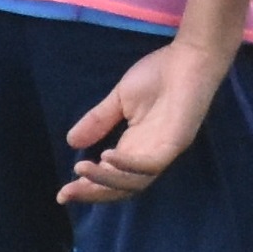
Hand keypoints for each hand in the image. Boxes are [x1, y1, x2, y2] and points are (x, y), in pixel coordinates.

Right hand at [60, 32, 234, 204]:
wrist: (190, 57)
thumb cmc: (160, 75)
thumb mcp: (120, 99)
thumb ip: (98, 121)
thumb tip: (71, 142)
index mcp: (136, 147)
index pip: (111, 177)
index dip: (88, 187)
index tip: (62, 193)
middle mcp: (149, 156)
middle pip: (121, 188)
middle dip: (92, 193)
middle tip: (66, 194)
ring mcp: (163, 151)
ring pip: (134, 182)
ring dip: (106, 180)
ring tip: (82, 170)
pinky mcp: (176, 143)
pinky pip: (150, 164)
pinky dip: (127, 165)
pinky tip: (106, 156)